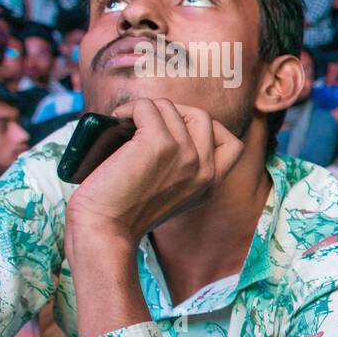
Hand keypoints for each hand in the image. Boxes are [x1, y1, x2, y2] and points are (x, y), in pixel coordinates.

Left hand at [65, 98, 242, 251]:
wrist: (104, 229)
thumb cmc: (125, 213)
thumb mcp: (171, 195)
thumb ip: (184, 170)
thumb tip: (171, 128)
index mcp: (210, 185)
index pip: (233, 144)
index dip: (210, 129)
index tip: (180, 131)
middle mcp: (204, 170)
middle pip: (203, 117)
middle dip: (174, 111)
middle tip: (147, 122)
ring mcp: (185, 156)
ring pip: (171, 108)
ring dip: (145, 109)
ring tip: (126, 123)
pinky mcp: (159, 144)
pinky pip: (147, 107)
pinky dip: (129, 108)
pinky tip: (117, 120)